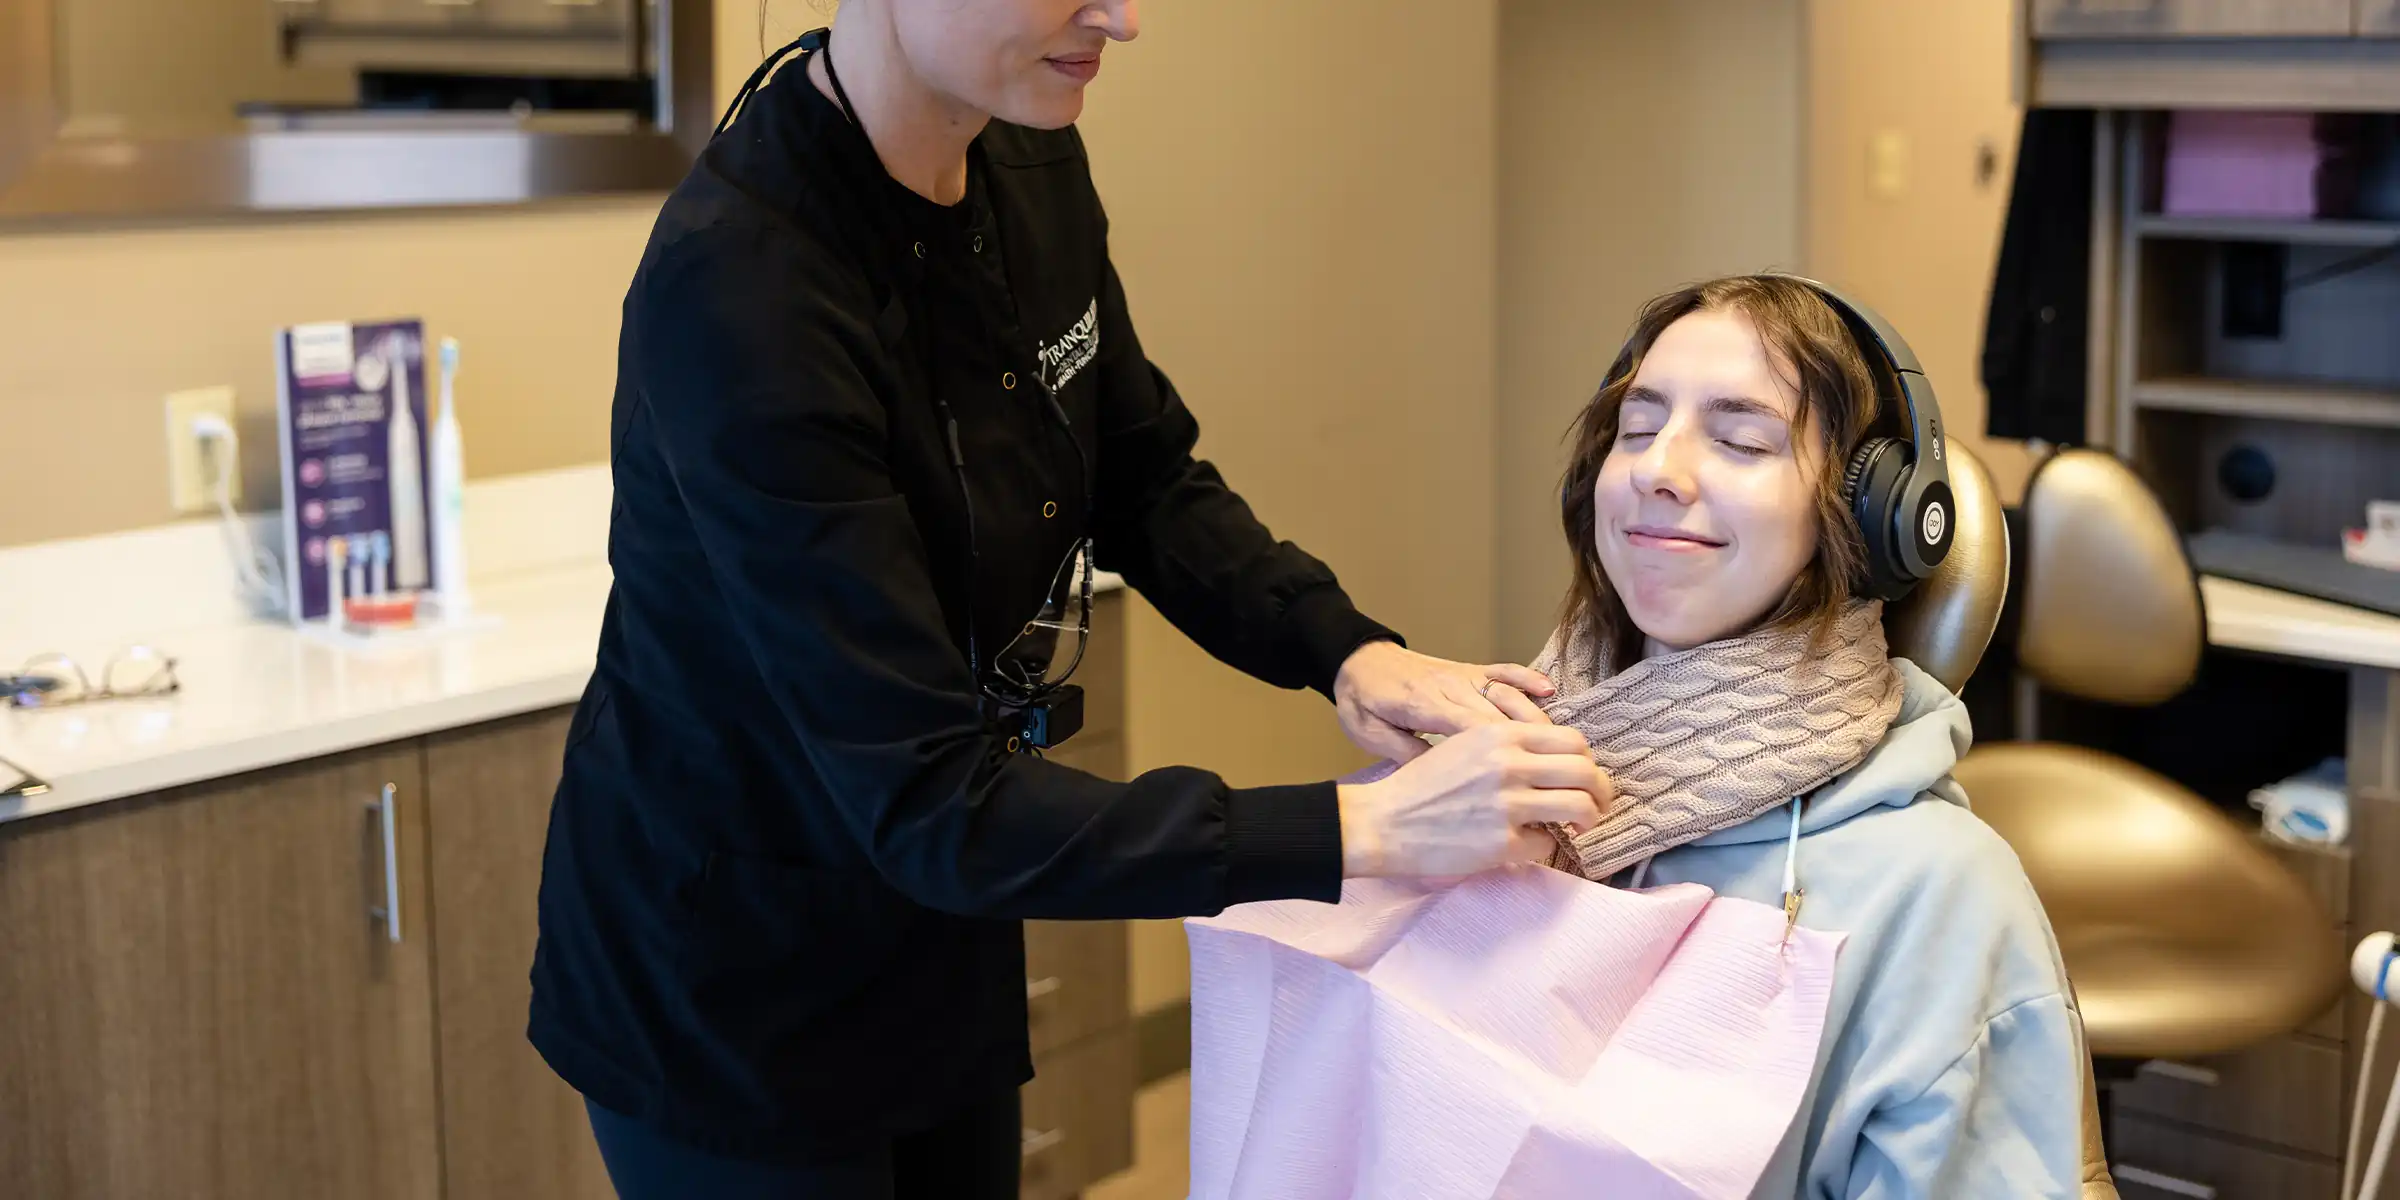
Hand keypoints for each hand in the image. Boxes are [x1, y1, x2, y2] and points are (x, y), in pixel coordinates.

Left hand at [1334, 640, 1555, 763]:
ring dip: (1539, 723)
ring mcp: (1464, 675)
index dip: (1504, 758)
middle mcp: (1452, 687)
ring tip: (1565, 752)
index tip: (1529, 785)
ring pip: (1510, 696)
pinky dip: (1529, 678)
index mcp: (1425, 705)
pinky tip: (1550, 692)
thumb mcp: (1369, 734)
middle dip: (1533, 747)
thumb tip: (1439, 777)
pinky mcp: (1470, 668)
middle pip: (1501, 717)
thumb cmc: (1362, 703)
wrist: (1356, 660)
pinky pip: (1505, 671)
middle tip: (1559, 777)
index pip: (1473, 731)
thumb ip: (1404, 753)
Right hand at [1335, 723, 1612, 878]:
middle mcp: (1509, 765)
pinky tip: (1525, 845)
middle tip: (1597, 806)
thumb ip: (1509, 746)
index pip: (1573, 741)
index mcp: (1501, 735)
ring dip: (1587, 820)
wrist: (1383, 822)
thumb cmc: (1421, 786)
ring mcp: (1507, 805)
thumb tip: (1555, 762)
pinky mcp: (1502, 843)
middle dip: (1601, 792)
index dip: (1587, 762)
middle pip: (1586, 772)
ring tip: (1577, 827)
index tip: (1584, 777)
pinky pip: (1546, 844)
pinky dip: (1542, 847)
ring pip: (1580, 808)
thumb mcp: (1465, 746)